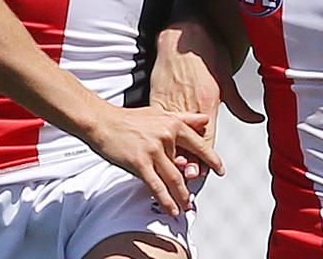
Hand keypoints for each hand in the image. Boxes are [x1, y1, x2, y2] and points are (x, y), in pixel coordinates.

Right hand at [85, 105, 223, 215]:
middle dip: (192, 186)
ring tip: (185, 207)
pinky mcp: (140, 163)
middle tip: (194, 198)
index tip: (219, 170)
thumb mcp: (160, 112)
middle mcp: (167, 137)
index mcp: (173, 125)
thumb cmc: (129, 118)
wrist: (103, 121)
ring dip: (181, 197)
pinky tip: (171, 209)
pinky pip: (156, 186)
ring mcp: (154, 151)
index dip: (212, 160)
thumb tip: (204, 121)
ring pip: (174, 179)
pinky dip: (165, 200)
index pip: (199, 145)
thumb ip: (185, 118)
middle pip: (186, 167)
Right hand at [152, 23, 263, 178]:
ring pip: (170, 133)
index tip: (207, 172)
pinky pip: (157, 121)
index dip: (207, 158)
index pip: (207, 137)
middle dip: (188, 162)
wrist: (185, 35)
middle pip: (187, 141)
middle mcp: (189, 104)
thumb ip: (240, 105)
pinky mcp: (156, 95)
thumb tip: (257, 119)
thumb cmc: (207, 53)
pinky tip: (158, 145)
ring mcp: (171, 101)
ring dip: (172, 152)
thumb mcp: (228, 80)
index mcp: (207, 102)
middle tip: (190, 178)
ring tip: (173, 169)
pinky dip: (159, 134)